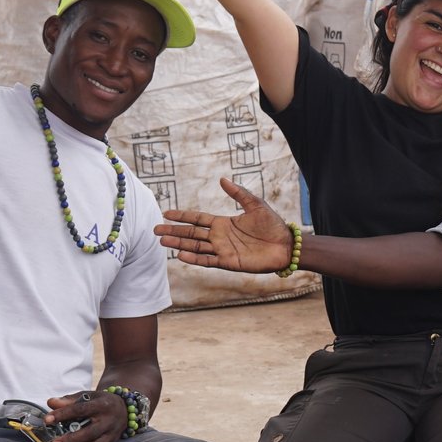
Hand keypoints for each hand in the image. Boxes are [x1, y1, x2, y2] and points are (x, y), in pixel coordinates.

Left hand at [44, 391, 126, 441]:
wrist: (125, 410)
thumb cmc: (100, 402)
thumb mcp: (88, 396)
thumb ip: (69, 400)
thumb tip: (51, 403)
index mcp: (102, 405)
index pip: (81, 410)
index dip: (63, 414)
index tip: (47, 420)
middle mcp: (108, 422)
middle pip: (90, 433)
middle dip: (71, 440)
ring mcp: (111, 436)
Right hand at [154, 177, 294, 272]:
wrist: (286, 246)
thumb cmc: (273, 225)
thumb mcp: (255, 205)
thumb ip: (238, 193)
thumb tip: (222, 179)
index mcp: (224, 223)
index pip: (197, 219)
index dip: (182, 216)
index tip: (166, 213)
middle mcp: (220, 237)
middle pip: (191, 233)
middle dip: (174, 231)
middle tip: (155, 230)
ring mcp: (223, 250)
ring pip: (196, 247)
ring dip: (179, 244)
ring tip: (162, 241)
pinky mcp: (229, 262)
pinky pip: (208, 260)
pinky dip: (195, 258)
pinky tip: (181, 255)